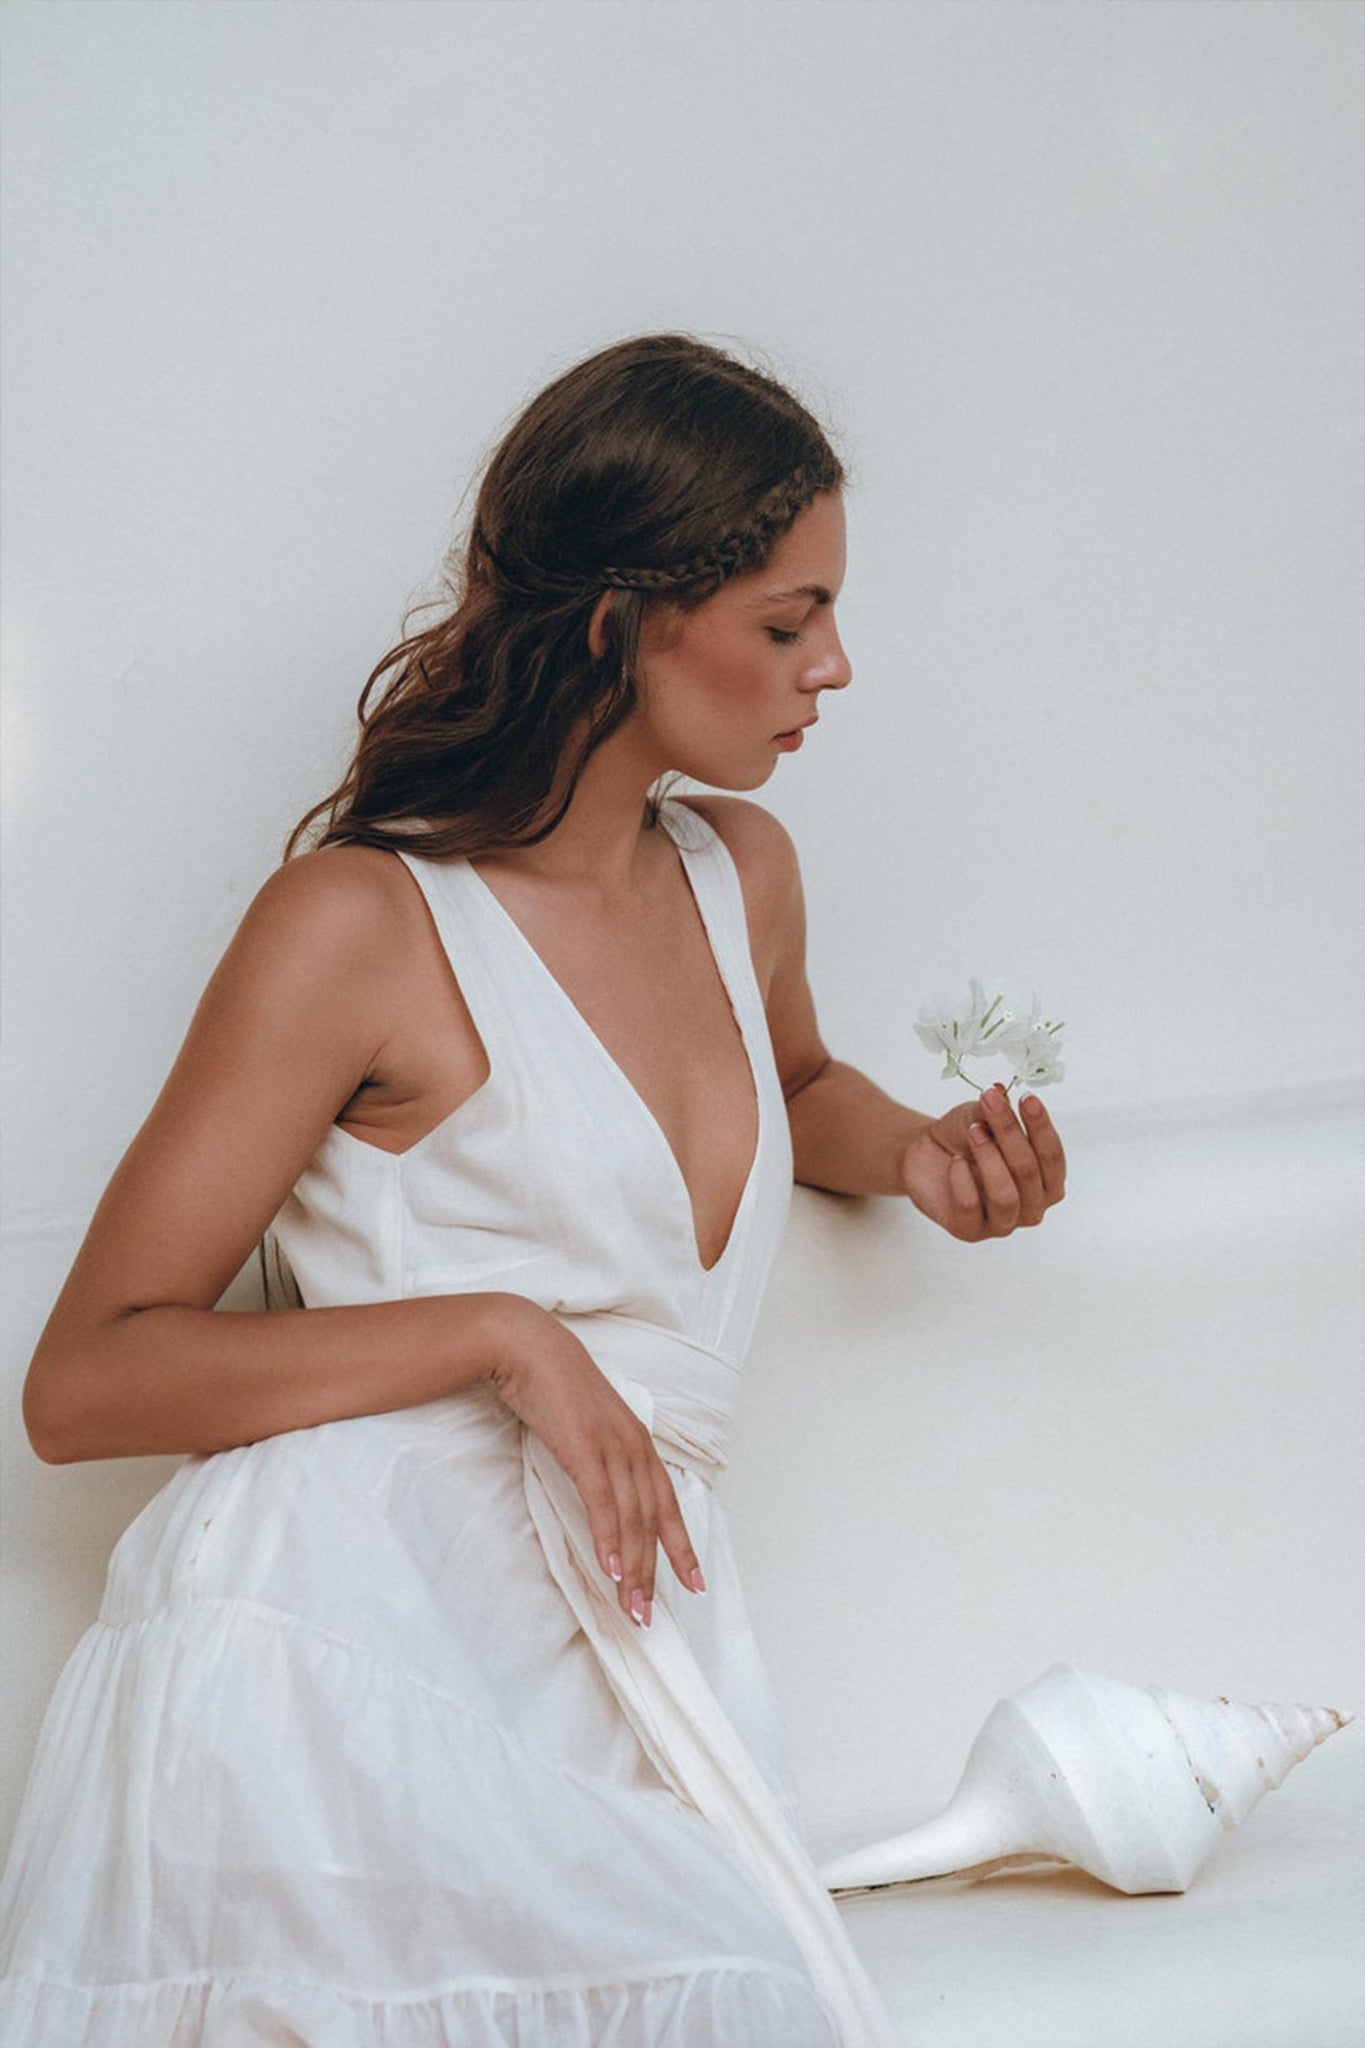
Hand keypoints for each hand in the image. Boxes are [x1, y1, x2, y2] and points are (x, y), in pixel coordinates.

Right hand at [484, 1296, 703, 1628]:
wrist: (526, 1345)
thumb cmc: (552, 1385)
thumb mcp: (585, 1425)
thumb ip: (598, 1457)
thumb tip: (599, 1493)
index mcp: (637, 1442)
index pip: (667, 1504)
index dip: (681, 1546)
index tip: (694, 1584)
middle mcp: (633, 1446)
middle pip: (653, 1519)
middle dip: (656, 1571)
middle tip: (650, 1616)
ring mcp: (611, 1445)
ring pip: (632, 1518)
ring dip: (633, 1568)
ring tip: (631, 1607)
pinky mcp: (584, 1446)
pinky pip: (601, 1501)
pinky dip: (608, 1537)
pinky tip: (610, 1569)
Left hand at [900, 1084, 1065, 1241]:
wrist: (926, 1156)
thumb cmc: (965, 1138)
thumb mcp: (982, 1116)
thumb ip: (997, 1109)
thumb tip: (1002, 1091)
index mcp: (1047, 1182)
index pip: (1053, 1157)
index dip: (1041, 1127)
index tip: (1026, 1098)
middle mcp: (1032, 1207)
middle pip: (1028, 1171)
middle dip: (1009, 1132)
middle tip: (989, 1103)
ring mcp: (1003, 1223)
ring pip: (1005, 1196)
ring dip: (989, 1158)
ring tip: (974, 1132)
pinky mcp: (970, 1231)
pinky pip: (971, 1206)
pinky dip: (961, 1179)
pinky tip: (956, 1161)